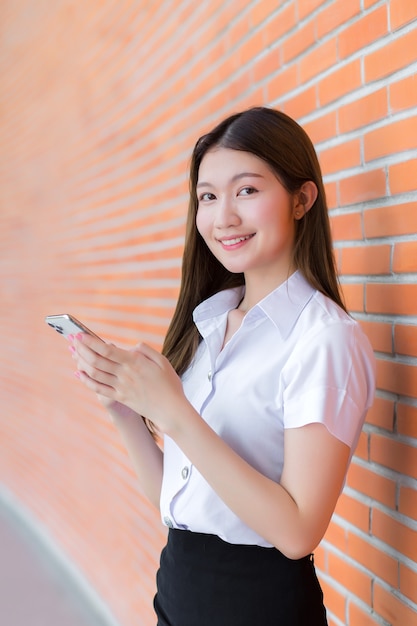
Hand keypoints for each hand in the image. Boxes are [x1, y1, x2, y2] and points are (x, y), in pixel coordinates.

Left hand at [70, 333, 186, 434]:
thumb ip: (145, 350)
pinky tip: (79, 373)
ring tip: (73, 353)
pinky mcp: (120, 398)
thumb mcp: (162, 361)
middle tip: (71, 340)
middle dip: (81, 348)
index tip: (80, 334)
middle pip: (96, 360)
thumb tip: (130, 347)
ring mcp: (120, 387)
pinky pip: (99, 388)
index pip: (107, 349)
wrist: (171, 410)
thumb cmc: (169, 384)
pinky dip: (86, 380)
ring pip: (94, 373)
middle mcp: (124, 374)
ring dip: (80, 362)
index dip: (91, 341)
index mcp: (134, 362)